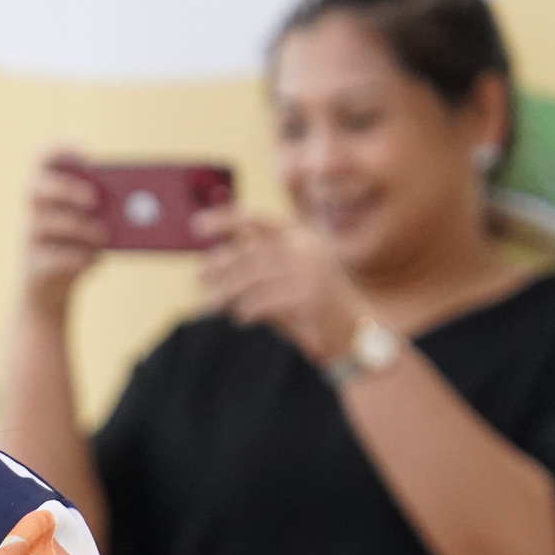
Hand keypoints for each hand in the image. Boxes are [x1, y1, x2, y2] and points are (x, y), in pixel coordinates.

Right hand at [20, 150, 109, 317]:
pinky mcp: (34, 268)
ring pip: (43, 224)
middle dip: (66, 189)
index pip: (43, 160)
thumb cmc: (76, 247)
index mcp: (47, 192)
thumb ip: (107, 211)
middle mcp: (33, 212)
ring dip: (78, 226)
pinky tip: (94, 261)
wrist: (50, 291)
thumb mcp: (91, 224)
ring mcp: (29, 240)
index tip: (87, 152)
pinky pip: (52, 259)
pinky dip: (77, 258)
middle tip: (95, 198)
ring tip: (104, 234)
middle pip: (36, 188)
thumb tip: (136, 207)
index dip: (60, 150)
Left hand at [193, 208, 363, 366]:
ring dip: (227, 293)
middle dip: (220, 265)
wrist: (357, 335)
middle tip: (199, 278)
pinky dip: (247, 310)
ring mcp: (308, 271)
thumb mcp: (285, 283)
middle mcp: (305, 249)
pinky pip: (264, 301)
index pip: (257, 220)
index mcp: (301, 238)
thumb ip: (257, 271)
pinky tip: (241, 317)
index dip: (224, 220)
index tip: (196, 225)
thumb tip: (212, 266)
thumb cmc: (315, 309)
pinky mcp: (308, 296)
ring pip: (252, 278)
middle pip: (249, 252)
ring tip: (212, 305)